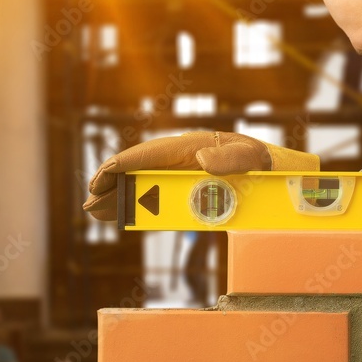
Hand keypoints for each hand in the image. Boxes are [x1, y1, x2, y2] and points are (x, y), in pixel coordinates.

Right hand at [82, 131, 319, 220]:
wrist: (271, 169)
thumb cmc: (260, 160)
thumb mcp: (250, 157)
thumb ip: (230, 157)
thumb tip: (203, 158)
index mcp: (189, 147)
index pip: (147, 155)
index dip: (120, 166)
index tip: (100, 179)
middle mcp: (178, 158)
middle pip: (137, 170)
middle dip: (111, 185)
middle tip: (90, 204)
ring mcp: (180, 173)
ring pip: (142, 184)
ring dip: (119, 197)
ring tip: (96, 212)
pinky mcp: (185, 186)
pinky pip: (156, 196)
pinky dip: (137, 204)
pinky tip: (121, 214)